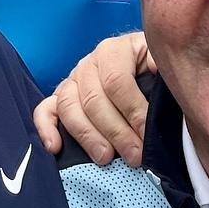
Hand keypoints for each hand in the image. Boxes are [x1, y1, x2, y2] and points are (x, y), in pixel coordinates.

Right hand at [33, 31, 154, 166]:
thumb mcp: (163, 61)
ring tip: (106, 158)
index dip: (132, 111)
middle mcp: (90, 62)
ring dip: (87, 136)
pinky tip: (55, 148)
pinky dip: (46, 128)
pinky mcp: (61, 97)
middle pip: (94, 99)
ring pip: (69, 107)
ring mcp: (73, 79)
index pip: (117, 82)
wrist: (146, 69)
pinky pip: (45, 110)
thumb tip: (160, 71)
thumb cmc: (155, 71)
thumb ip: (163, 65)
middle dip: (116, 132)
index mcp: (115, 49)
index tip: (146, 135)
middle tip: (135, 155)